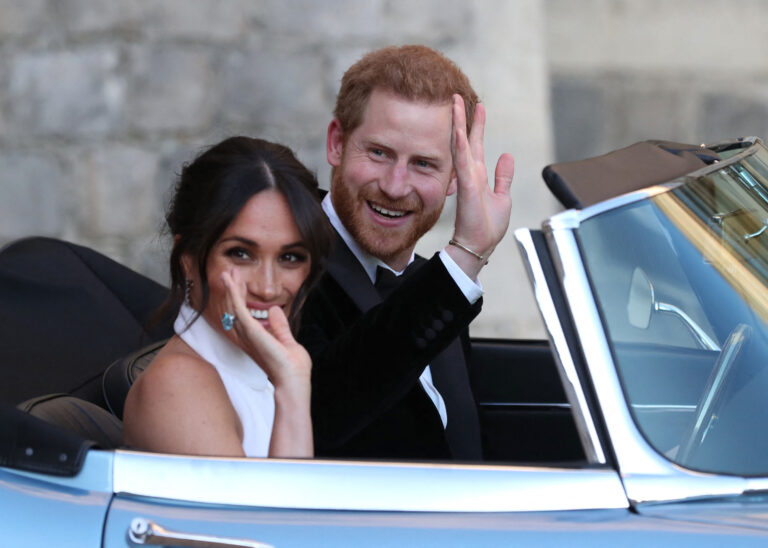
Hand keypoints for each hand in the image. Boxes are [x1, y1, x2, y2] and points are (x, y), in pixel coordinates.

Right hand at [221, 269, 310, 388]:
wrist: (293, 381)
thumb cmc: (292, 368)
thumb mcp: (287, 341)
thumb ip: (280, 326)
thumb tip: (275, 310)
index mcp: (255, 339)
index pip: (243, 314)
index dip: (240, 297)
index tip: (241, 282)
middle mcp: (247, 337)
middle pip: (234, 309)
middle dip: (232, 289)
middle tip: (230, 272)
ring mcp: (247, 334)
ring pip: (233, 306)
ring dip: (230, 288)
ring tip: (228, 272)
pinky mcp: (251, 331)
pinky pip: (238, 308)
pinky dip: (234, 293)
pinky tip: (232, 282)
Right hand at [448, 94, 514, 278]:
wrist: (478, 245)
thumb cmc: (488, 227)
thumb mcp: (502, 197)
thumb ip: (503, 176)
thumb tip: (507, 156)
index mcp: (479, 176)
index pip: (476, 145)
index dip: (477, 125)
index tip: (477, 107)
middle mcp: (470, 174)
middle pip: (466, 139)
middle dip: (463, 118)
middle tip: (458, 96)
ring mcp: (467, 178)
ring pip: (460, 145)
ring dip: (458, 124)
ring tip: (455, 104)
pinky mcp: (467, 186)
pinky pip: (462, 161)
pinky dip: (460, 144)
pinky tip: (458, 129)